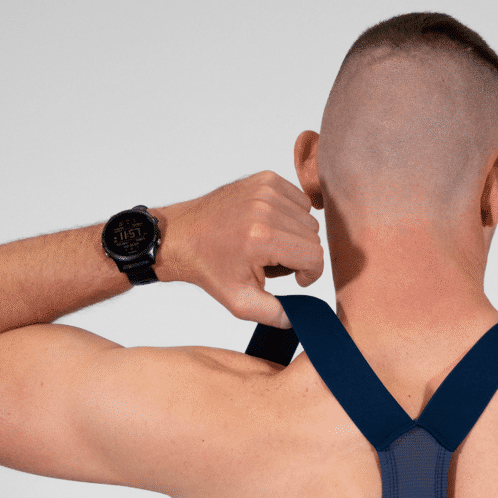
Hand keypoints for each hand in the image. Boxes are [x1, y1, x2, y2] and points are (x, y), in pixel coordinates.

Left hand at [155, 171, 324, 328]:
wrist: (181, 237)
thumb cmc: (208, 266)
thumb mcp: (240, 303)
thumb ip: (275, 315)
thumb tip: (299, 318)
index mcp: (262, 238)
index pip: (315, 256)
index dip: (309, 273)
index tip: (295, 279)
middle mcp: (265, 208)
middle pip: (314, 237)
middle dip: (300, 255)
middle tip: (273, 263)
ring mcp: (265, 190)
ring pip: (309, 218)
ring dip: (296, 236)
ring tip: (269, 245)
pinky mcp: (265, 179)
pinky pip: (299, 200)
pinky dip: (291, 216)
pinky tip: (270, 227)